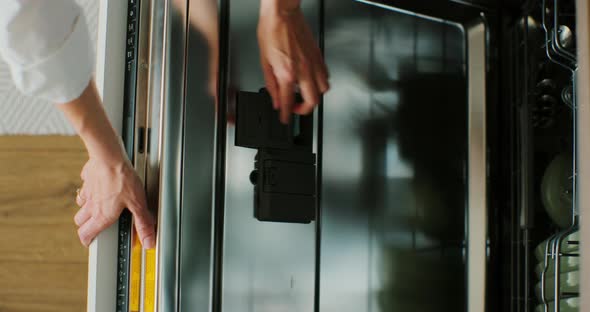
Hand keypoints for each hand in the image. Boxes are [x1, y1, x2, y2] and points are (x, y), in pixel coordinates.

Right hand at [74, 156, 154, 247]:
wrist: (109, 156)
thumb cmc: (122, 179)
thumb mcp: (138, 204)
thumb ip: (142, 223)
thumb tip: (148, 241)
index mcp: (102, 215)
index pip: (85, 234)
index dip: (87, 240)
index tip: (89, 241)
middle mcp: (91, 205)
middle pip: (80, 221)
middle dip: (85, 225)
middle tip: (93, 225)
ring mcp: (88, 190)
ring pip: (80, 204)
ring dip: (86, 207)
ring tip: (96, 206)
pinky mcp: (88, 177)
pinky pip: (85, 185)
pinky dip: (89, 188)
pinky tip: (98, 184)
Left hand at [257, 2, 329, 123]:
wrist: (282, 13)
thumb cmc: (271, 31)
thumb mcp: (264, 61)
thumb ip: (271, 84)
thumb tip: (275, 99)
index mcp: (287, 73)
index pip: (288, 102)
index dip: (286, 115)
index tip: (285, 119)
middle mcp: (303, 71)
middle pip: (312, 102)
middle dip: (304, 110)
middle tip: (296, 108)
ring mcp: (314, 64)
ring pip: (323, 90)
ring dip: (314, 97)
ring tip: (304, 95)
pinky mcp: (319, 56)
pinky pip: (326, 76)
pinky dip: (320, 83)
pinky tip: (311, 80)